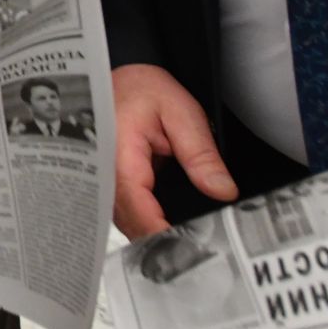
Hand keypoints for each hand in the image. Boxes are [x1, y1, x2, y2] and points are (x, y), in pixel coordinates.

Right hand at [112, 64, 237, 238]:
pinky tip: (174, 226)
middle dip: (166, 243)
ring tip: (195, 241)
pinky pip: (128, 215)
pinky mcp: (110, 187)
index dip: (168, 237)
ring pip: (129, 225)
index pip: (141, 212)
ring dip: (156, 236)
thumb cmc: (142, 88)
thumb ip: (200, 153)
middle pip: (133, 226)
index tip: (198, 252)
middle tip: (206, 252)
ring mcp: (104, 185)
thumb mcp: (180, 112)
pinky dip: (149, 223)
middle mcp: (104, 178)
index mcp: (119, 159)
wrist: (118, 76)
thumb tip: (223, 192)